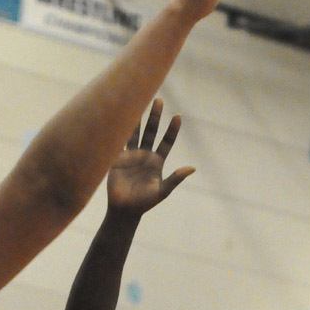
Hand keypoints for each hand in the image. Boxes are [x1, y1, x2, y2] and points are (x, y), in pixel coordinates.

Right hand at [107, 99, 190, 215]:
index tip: (177, 116)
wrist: (125, 210)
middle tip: (159, 100)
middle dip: (155, 117)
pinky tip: (118, 117)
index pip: (167, 142)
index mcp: (157, 162)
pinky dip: (119, 131)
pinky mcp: (118, 159)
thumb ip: (175, 178)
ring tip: (137, 101)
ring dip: (137, 119)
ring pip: (135, 133)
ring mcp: (131, 156)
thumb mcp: (162, 191)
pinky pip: (119, 142)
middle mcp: (145, 155)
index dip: (172, 130)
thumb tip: (192, 168)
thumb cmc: (144, 203)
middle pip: (151, 132)